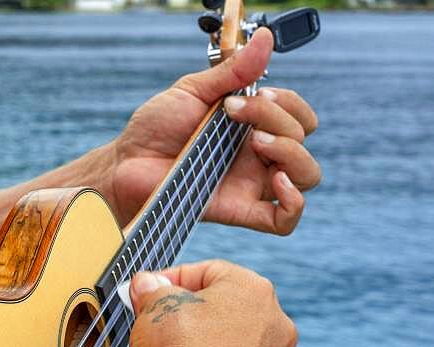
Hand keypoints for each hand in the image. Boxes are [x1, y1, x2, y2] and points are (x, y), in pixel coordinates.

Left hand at [108, 28, 320, 234]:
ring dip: (292, 153)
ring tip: (256, 142)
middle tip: (234, 113)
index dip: (289, 103)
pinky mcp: (240, 211)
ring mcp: (252, 185)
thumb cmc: (155, 130)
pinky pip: (284, 220)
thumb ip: (232, 71)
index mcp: (252, 127)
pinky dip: (293, 202)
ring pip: (307, 176)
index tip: (259, 91)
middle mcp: (258, 156)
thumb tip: (263, 38)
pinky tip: (276, 181)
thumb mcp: (194, 90)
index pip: (299, 117)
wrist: (127, 163)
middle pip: (302, 140)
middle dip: (277, 118)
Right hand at [127, 260, 296, 346]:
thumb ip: (152, 289)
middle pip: (232, 313)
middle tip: (165, 326)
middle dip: (198, 317)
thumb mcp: (153, 306)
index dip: (174, 279)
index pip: (209, 273)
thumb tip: (146, 284)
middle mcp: (279, 327)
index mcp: (253, 291)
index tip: (152, 291)